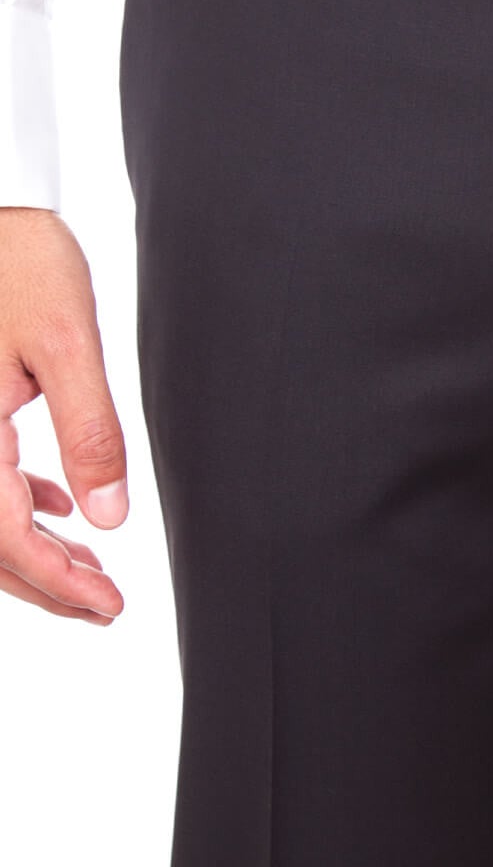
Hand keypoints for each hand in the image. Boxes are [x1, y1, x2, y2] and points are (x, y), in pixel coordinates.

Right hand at [0, 206, 126, 622]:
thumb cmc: (19, 260)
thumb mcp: (66, 342)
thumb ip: (89, 431)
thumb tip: (108, 517)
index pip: (4, 539)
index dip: (57, 583)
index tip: (108, 606)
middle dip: (45, 582)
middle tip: (106, 606)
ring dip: (31, 552)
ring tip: (92, 569)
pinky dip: (18, 508)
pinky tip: (59, 508)